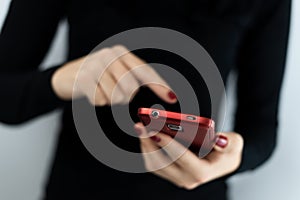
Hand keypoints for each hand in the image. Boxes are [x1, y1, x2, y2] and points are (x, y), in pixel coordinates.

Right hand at [51, 45, 176, 104]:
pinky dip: (98, 102)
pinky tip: (92, 92)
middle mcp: (111, 55)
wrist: (66, 76)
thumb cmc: (97, 77)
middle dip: (125, 97)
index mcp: (122, 53)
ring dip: (110, 100)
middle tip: (115, 94)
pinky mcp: (84, 78)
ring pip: (117, 97)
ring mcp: (96, 65)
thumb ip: (134, 80)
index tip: (172, 98)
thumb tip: (159, 96)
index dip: (160, 85)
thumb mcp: (115, 73)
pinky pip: (101, 101)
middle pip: (131, 88)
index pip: (145, 71)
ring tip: (102, 91)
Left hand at [134, 123, 243, 189]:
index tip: (156, 131)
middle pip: (162, 162)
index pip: (182, 158)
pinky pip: (154, 163)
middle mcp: (187, 179)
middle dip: (150, 143)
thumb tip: (219, 139)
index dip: (168, 144)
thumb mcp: (234, 144)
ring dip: (145, 146)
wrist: (222, 162)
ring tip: (140, 128)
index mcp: (202, 172)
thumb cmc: (227, 152)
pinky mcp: (170, 174)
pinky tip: (144, 134)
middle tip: (141, 126)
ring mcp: (177, 177)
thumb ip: (229, 142)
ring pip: (154, 164)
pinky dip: (147, 149)